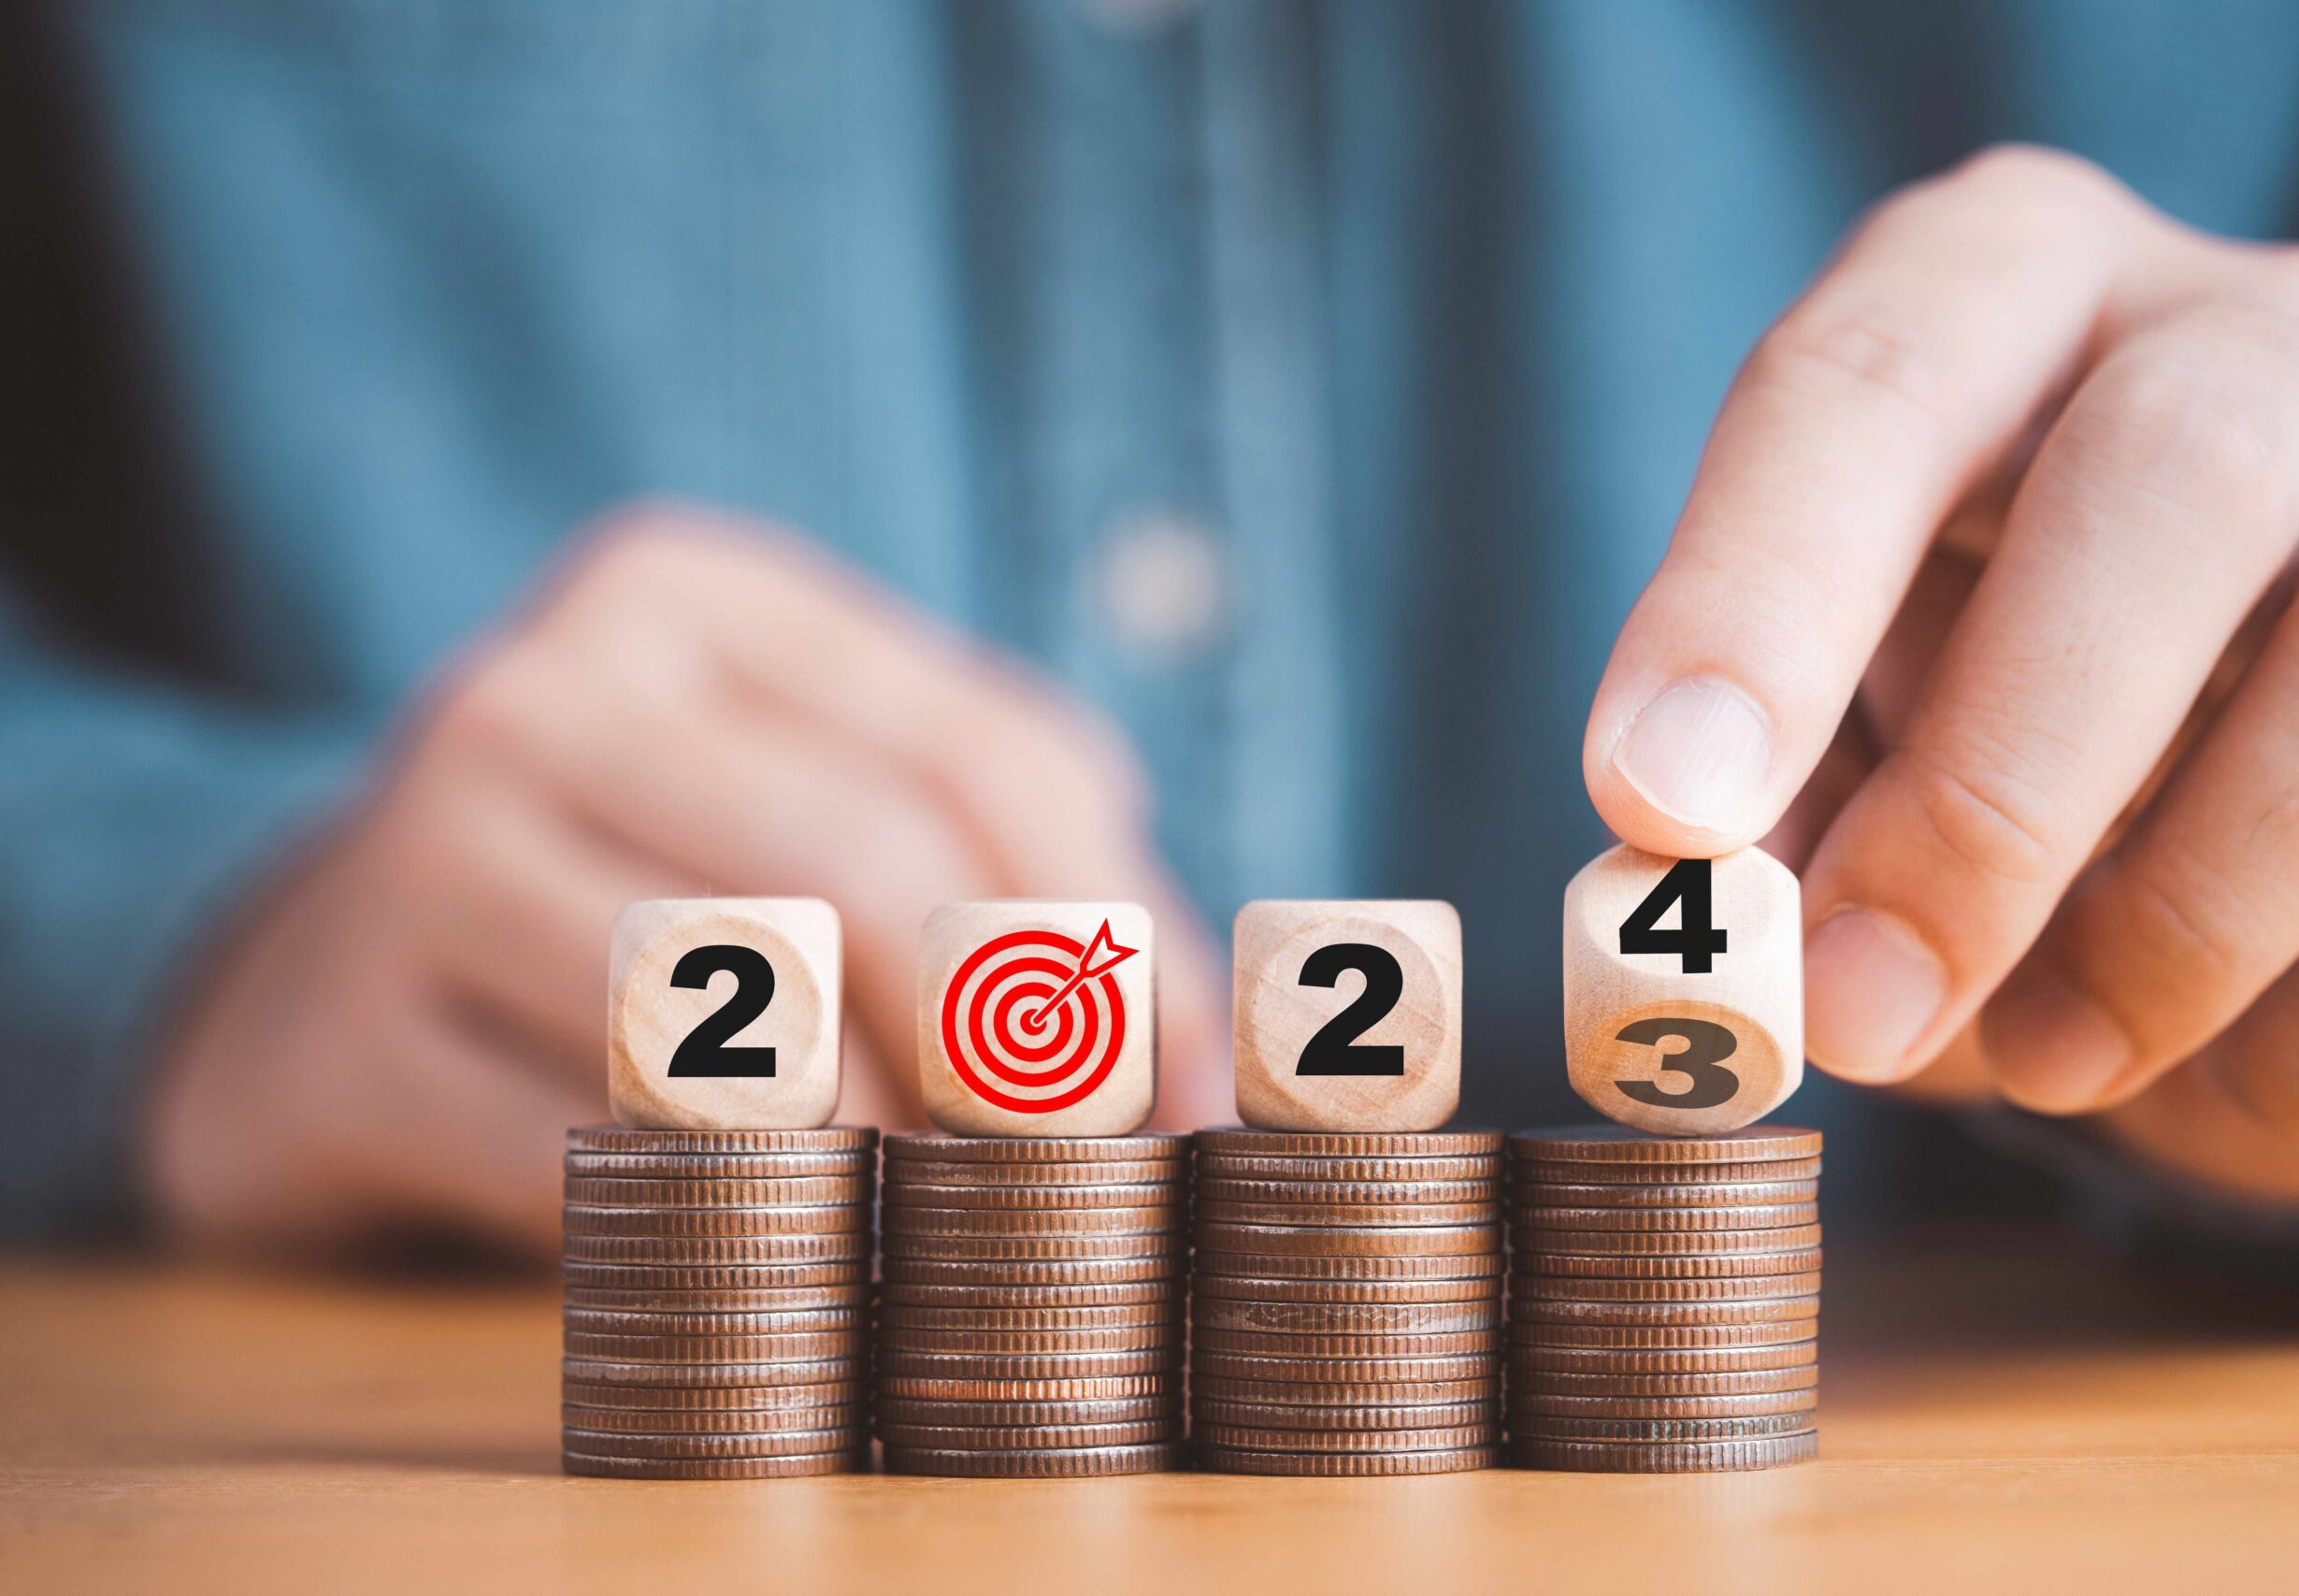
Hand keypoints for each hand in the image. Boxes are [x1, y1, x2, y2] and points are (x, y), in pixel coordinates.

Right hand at [143, 506, 1231, 1253]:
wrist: (302, 981)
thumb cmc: (632, 895)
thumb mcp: (806, 812)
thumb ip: (999, 871)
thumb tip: (1209, 1052)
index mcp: (694, 591)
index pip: (987, 748)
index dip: (1126, 934)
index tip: (1202, 1093)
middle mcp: (545, 685)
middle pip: (864, 862)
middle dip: (1018, 1047)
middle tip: (1096, 1181)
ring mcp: (416, 849)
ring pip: (734, 1009)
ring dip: (886, 1148)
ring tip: (961, 1222)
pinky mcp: (339, 1037)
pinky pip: (592, 1157)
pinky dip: (724, 1223)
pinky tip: (782, 1252)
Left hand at [1582, 146, 2298, 1203]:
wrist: (2246, 774)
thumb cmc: (1980, 723)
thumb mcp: (1839, 728)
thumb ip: (1769, 808)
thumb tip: (1729, 940)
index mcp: (2000, 293)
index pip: (1866, 381)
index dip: (1754, 596)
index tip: (1660, 803)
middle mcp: (2238, 331)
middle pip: (2170, 474)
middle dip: (1994, 785)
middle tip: (1858, 1006)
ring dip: (2178, 917)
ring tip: (2042, 1059)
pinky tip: (2217, 1076)